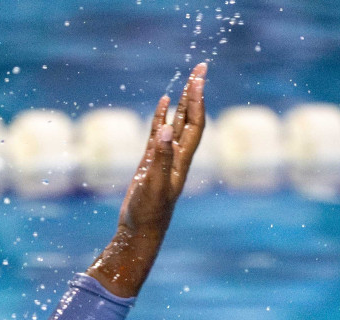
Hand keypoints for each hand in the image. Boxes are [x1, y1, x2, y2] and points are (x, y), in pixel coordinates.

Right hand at [88, 62, 207, 297]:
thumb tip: (165, 128)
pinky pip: (158, 134)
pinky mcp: (150, 163)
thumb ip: (159, 157)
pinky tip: (162, 103)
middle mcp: (177, 156)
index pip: (195, 123)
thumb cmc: (148, 213)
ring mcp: (164, 158)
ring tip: (188, 80)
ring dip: (183, 102)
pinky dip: (161, 117)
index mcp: (182, 160)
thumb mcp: (153, 184)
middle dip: (195, 93)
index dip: (197, 100)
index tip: (199, 78)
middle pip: (191, 118)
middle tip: (200, 68)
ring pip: (177, 123)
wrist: (139, 232)